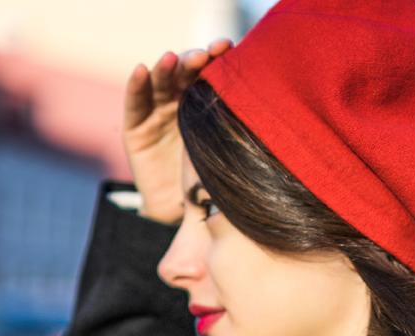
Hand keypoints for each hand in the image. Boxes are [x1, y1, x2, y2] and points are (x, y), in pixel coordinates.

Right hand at [123, 40, 231, 223]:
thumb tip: (279, 111)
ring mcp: (156, 110)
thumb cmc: (208, 180)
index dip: (216, 56)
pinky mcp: (135, 126)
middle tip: (204, 56)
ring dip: (166, 66)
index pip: (209, 71)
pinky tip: (141, 68)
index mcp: (204, 101)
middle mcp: (180, 100)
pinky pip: (135, 101)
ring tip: (172, 58)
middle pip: (185, 71)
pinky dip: (136, 83)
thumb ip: (238, 131)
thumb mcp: (226, 153)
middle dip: (193, 60)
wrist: (179, 210)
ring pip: (160, 81)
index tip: (227, 47)